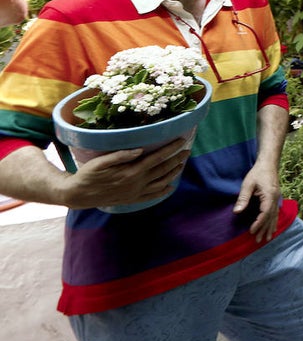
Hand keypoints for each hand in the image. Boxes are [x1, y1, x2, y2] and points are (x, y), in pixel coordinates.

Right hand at [63, 136, 189, 209]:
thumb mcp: (100, 162)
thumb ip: (120, 155)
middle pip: (162, 170)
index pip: (157, 158)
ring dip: (173, 173)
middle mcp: (136, 183)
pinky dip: (163, 192)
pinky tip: (170, 187)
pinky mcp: (132, 199)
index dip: (171, 149)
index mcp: (131, 172)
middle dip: (177, 159)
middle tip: (187, 151)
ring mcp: (135, 193)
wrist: (79, 195)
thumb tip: (140, 149)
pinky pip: (152, 196)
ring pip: (161, 183)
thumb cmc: (88, 174)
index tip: (182, 141)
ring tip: (181, 165)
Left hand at [234, 159, 280, 241]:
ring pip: (275, 216)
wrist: (268, 163)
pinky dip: (274, 221)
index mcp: (269, 195)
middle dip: (264, 229)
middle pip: (271, 217)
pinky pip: (276, 212)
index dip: (259, 223)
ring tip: (267, 238)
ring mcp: (277, 199)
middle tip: (258, 240)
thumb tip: (237, 212)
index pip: (265, 213)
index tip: (252, 231)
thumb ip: (243, 198)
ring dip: (270, 227)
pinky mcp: (276, 198)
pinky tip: (273, 227)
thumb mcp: (248, 184)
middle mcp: (275, 199)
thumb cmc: (257, 173)